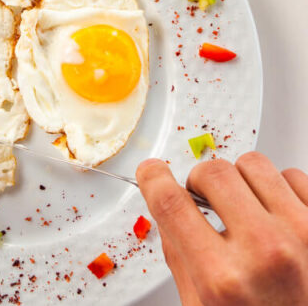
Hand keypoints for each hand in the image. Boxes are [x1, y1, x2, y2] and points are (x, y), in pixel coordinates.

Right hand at [137, 153, 307, 305]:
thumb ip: (181, 255)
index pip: (172, 204)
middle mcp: (266, 252)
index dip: (154, 179)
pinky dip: (280, 189)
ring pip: (255, 166)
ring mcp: (304, 236)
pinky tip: (274, 215)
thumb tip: (168, 210)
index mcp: (222, 278)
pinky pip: (295, 177)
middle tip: (203, 199)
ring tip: (244, 209)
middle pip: (213, 173)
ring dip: (242, 182)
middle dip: (200, 182)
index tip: (152, 172)